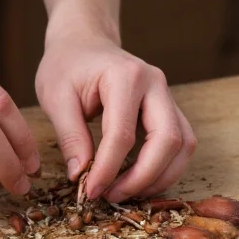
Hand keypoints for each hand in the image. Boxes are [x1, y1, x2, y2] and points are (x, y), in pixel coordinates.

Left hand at [35, 34, 196, 202]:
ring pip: (183, 146)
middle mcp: (156, 84)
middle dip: (143, 177)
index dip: (108, 169)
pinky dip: (164, 168)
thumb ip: (69, 136)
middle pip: (168, 140)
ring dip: (159, 177)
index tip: (89, 191)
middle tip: (112, 196)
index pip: (123, 134)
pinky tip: (138, 181)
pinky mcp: (170, 109)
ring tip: (125, 193)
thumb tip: (80, 175)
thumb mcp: (55, 97)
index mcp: (126, 77)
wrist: (84, 42)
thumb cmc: (67, 65)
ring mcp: (167, 96)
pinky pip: (180, 144)